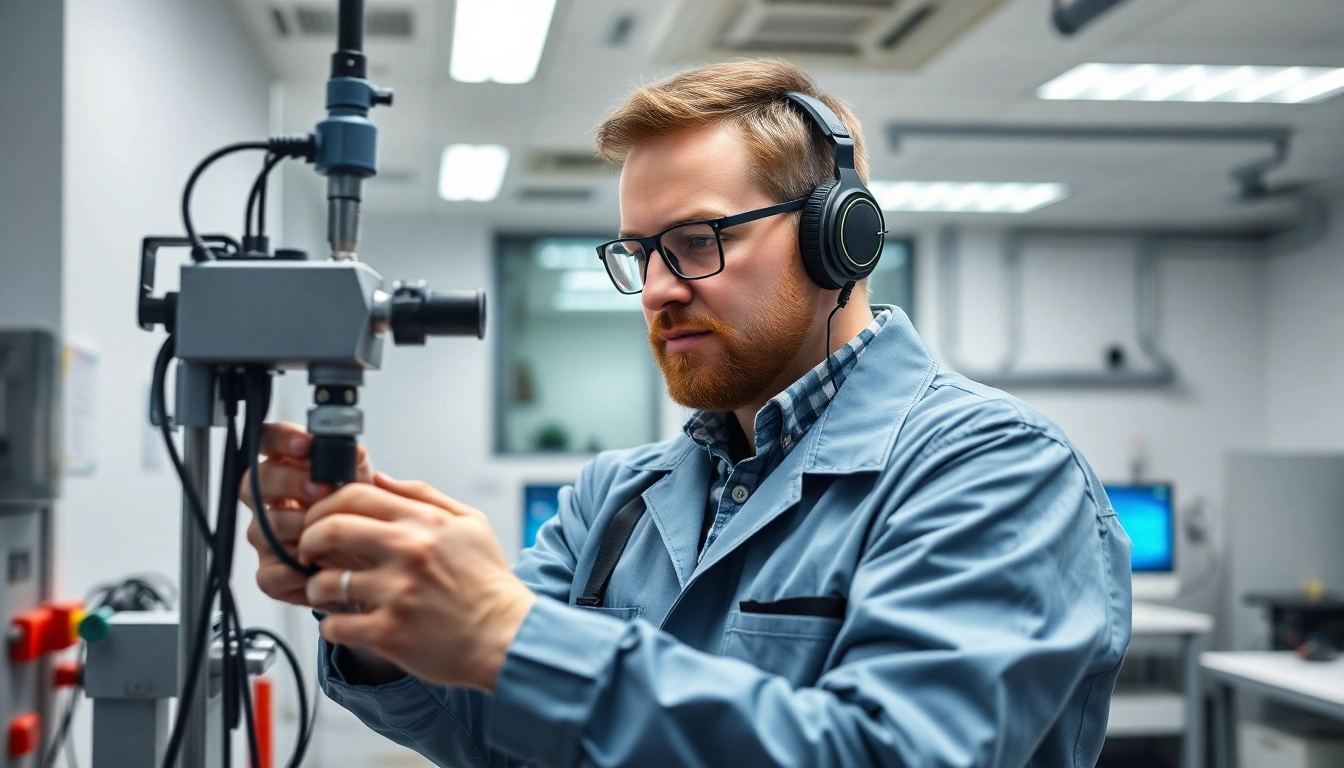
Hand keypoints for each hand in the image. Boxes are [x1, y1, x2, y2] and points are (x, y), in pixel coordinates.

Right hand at [241, 422, 373, 604]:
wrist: (368, 560)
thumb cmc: (358, 516)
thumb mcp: (362, 483)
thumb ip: (354, 463)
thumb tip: (351, 450)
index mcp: (288, 470)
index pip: (266, 441)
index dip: (279, 439)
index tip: (305, 444)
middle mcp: (269, 502)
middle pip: (255, 483)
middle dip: (289, 482)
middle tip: (321, 489)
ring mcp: (266, 537)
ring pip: (265, 527)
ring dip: (299, 527)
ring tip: (329, 530)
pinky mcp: (270, 573)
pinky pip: (269, 573)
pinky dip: (293, 571)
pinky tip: (317, 566)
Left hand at [299, 474, 535, 690]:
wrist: (507, 636)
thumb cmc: (488, 582)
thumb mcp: (470, 523)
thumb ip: (424, 496)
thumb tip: (380, 478)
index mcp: (425, 523)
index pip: (355, 495)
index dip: (325, 505)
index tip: (320, 520)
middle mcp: (408, 553)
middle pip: (330, 529)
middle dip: (307, 539)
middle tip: (308, 551)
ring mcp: (397, 594)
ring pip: (325, 581)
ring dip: (316, 586)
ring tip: (327, 591)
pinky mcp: (390, 633)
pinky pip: (335, 626)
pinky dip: (331, 626)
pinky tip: (344, 624)